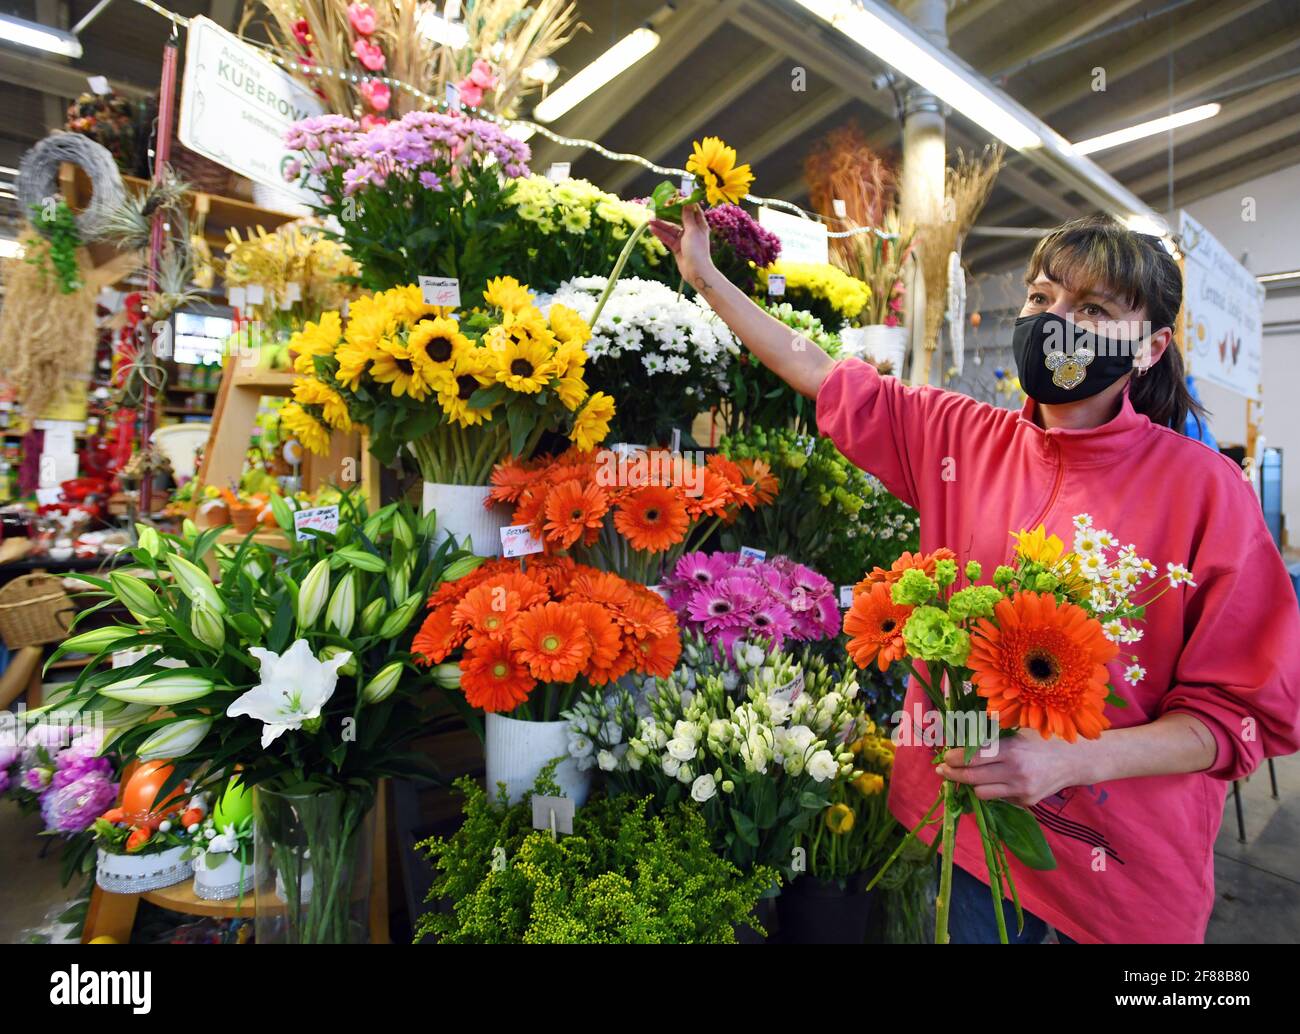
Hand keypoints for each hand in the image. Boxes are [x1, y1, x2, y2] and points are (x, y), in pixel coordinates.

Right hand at [649, 204, 714, 289]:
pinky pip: (668, 238)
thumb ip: (687, 216)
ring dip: (661, 224)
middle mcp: (692, 230)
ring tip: (650, 220)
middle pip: (678, 219)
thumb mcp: (692, 231)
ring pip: (671, 229)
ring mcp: (684, 239)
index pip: (691, 210)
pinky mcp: (677, 247)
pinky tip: (652, 229)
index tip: (672, 197)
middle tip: (657, 208)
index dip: (682, 203)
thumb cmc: (697, 250)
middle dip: (668, 214)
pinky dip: (660, 234)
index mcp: (699, 224)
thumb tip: (686, 202)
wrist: (696, 271)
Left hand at [935, 734, 1085, 807]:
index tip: (944, 757)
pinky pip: (998, 798)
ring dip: (972, 784)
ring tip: (966, 775)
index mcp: (1011, 750)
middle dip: (953, 774)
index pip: (973, 758)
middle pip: (972, 778)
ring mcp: (1021, 790)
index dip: (954, 758)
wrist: (1072, 760)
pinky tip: (994, 780)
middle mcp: (1015, 772)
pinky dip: (992, 789)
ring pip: (981, 792)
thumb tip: (959, 742)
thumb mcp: (1016, 734)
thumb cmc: (1039, 741)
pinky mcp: (1025, 801)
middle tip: (942, 770)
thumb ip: (990, 739)